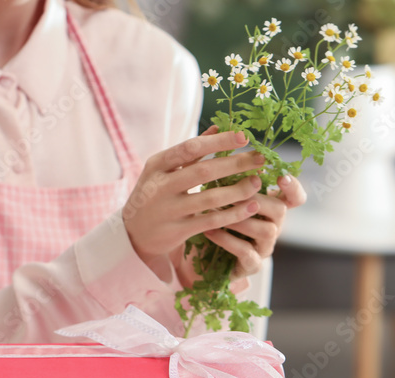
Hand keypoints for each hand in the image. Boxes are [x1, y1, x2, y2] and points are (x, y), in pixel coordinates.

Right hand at [122, 126, 266, 265]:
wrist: (133, 234)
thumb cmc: (153, 194)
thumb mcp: (162, 170)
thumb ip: (189, 151)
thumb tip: (218, 127)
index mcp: (157, 165)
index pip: (191, 148)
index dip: (219, 141)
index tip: (243, 136)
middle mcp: (160, 186)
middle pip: (204, 171)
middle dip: (236, 163)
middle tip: (260, 159)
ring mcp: (168, 210)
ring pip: (210, 197)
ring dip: (238, 190)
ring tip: (257, 182)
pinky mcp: (178, 231)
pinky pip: (211, 220)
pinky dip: (233, 213)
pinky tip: (250, 207)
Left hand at [200, 174, 307, 282]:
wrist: (199, 260)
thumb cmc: (212, 221)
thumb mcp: (218, 195)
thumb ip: (224, 171)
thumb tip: (219, 136)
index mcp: (269, 208)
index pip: (294, 197)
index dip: (293, 187)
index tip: (282, 176)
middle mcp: (272, 227)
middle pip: (280, 210)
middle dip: (257, 199)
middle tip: (234, 192)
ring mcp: (263, 247)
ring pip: (267, 231)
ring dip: (241, 219)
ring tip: (216, 211)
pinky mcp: (251, 265)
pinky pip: (247, 252)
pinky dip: (228, 240)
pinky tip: (210, 230)